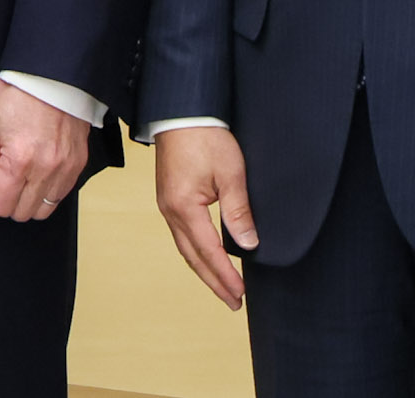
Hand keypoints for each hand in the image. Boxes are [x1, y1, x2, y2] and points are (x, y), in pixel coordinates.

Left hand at [0, 78, 88, 222]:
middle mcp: (45, 169)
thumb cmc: (18, 94)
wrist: (53, 75)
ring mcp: (65, 169)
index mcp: (19, 159)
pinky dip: (47, 192)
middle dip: (7, 201)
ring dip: (28, 200)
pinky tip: (38, 173)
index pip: (0, 205)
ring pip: (44, 209)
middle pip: (22, 213)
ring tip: (21, 177)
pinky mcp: (79, 165)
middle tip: (2, 178)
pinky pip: (62, 195)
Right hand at [155, 125, 258, 307]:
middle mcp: (170, 210)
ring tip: (222, 287)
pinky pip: (181, 235)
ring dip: (203, 269)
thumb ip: (238, 211)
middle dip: (213, 281)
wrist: (181, 113)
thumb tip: (249, 244)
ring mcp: (166, 205)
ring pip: (184, 247)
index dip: (225, 275)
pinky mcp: (168, 198)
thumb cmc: (205, 137)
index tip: (240, 294)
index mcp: (184, 206)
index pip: (209, 251)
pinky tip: (206, 257)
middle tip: (233, 302)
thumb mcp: (231, 174)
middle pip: (192, 256)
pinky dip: (195, 252)